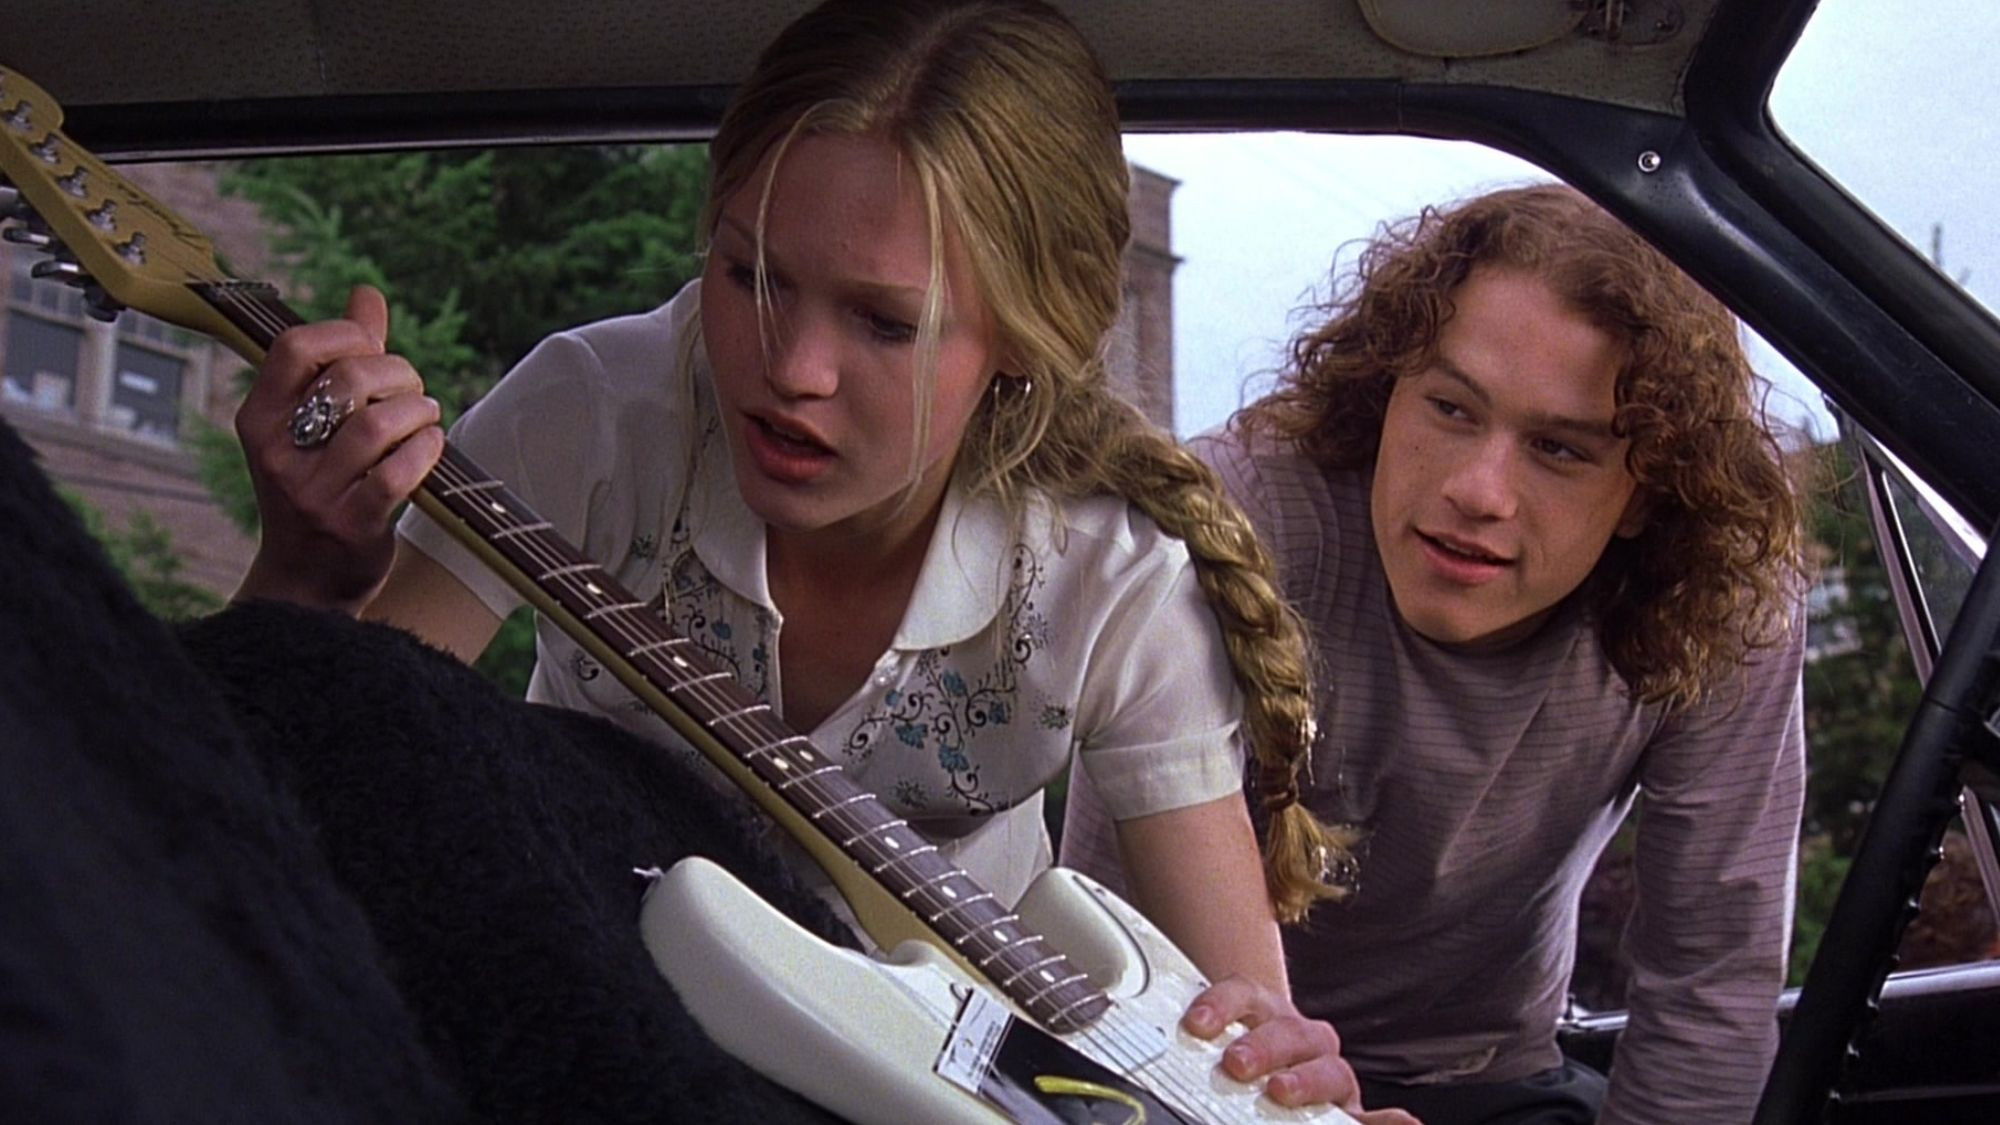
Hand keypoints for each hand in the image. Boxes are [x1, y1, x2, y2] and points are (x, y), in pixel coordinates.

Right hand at [233, 286, 443, 613]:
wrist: (305, 581)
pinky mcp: (351, 524)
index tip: (373, 351)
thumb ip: (342, 357)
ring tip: (425, 418)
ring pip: (377, 424)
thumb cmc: (318, 484)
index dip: (347, 335)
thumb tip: (366, 293)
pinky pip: (397, 472)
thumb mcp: (311, 423)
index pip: (296, 346)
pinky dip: (426, 450)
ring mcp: (312, 492)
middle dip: (399, 374)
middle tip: (414, 391)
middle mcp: (278, 452)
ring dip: (418, 411)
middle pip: (349, 379)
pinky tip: (430, 447)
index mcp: (259, 417)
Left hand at [1184, 976, 1421, 1123]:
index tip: (1198, 1024)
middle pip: (1290, 1031)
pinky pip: (1371, 1116)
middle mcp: (1301, 1039)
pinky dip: (1388, 1122)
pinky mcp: (1347, 1112)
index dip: (1222, 1004)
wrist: (1263, 1072)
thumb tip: (1165, 1029)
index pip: (1246, 995)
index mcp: (1264, 1014)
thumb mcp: (1211, 1052)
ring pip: (1330, 1068)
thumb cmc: (1234, 1068)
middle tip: (1236, 1063)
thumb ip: (1194, 1050)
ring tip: (1282, 1092)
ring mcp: (1328, 1074)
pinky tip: (1402, 1123)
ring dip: (1308, 1079)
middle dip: (1264, 1045)